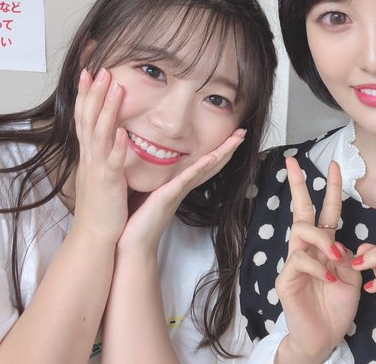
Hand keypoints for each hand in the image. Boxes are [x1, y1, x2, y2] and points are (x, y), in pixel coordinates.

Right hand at [72, 68, 128, 243]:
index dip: (86, 94)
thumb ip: (104, 152)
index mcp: (90, 154)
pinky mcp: (109, 183)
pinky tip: (121, 132)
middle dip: (94, 93)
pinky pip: (112, 162)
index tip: (89, 71)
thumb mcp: (100, 172)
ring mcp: (98, 169)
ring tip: (115, 88)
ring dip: (107, 110)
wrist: (95, 234)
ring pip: (100, 134)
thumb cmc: (101, 205)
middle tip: (100, 69)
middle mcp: (90, 157)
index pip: (85, 117)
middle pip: (89, 118)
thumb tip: (111, 133)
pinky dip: (116, 146)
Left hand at [116, 128, 245, 255]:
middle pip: (212, 164)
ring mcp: (178, 191)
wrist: (133, 244)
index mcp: (179, 185)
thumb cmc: (138, 220)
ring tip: (236, 139)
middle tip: (243, 132)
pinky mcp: (168, 196)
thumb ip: (156, 179)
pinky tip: (211, 157)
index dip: (218, 150)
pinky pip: (186, 179)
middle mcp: (183, 187)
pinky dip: (200, 167)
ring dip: (222, 153)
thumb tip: (152, 163)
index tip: (230, 135)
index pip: (203, 164)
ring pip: (206, 168)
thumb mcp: (148, 192)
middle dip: (228, 148)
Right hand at [274, 158, 360, 363]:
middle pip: (301, 210)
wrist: (323, 339)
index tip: (334, 165)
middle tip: (292, 162)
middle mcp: (307, 249)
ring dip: (322, 239)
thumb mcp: (353, 279)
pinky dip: (318, 266)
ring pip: (301, 230)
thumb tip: (345, 242)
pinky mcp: (286, 278)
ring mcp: (294, 262)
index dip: (331, 188)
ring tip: (336, 257)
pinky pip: (299, 259)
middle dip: (298, 184)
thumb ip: (351, 257)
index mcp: (325, 247)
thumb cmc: (336, 308)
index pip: (327, 211)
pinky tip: (329, 280)